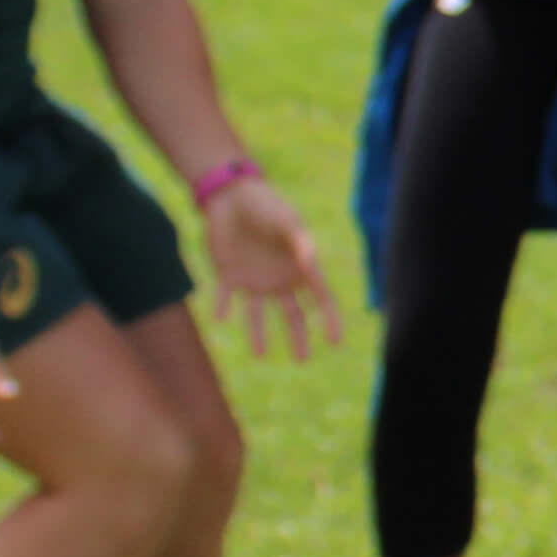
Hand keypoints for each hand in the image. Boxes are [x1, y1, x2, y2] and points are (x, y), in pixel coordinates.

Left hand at [201, 175, 345, 359]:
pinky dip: (222, 305)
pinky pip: (225, 295)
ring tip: (261, 355)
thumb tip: (311, 266)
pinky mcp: (228, 274)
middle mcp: (279, 278)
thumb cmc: (266, 205)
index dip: (330, 318)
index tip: (336, 341)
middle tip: (302, 360)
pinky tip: (221, 316)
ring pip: (258, 313)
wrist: (231, 196)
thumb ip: (298, 243)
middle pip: (293, 313)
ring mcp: (253, 279)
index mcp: (299, 266)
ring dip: (259, 334)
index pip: (321, 297)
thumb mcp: (286, 222)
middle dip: (298, 337)